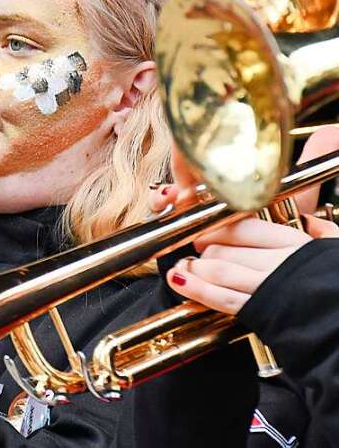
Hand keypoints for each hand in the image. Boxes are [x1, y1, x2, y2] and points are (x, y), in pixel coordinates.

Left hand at [165, 125, 338, 313]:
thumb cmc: (337, 281)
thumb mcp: (335, 245)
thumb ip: (322, 222)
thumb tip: (318, 191)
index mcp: (295, 241)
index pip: (244, 224)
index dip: (217, 225)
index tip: (206, 227)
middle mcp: (280, 260)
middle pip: (227, 246)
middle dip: (206, 247)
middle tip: (196, 247)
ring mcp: (270, 287)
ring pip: (221, 269)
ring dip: (198, 267)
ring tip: (185, 265)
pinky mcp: (263, 313)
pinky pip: (224, 299)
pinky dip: (198, 289)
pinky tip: (181, 281)